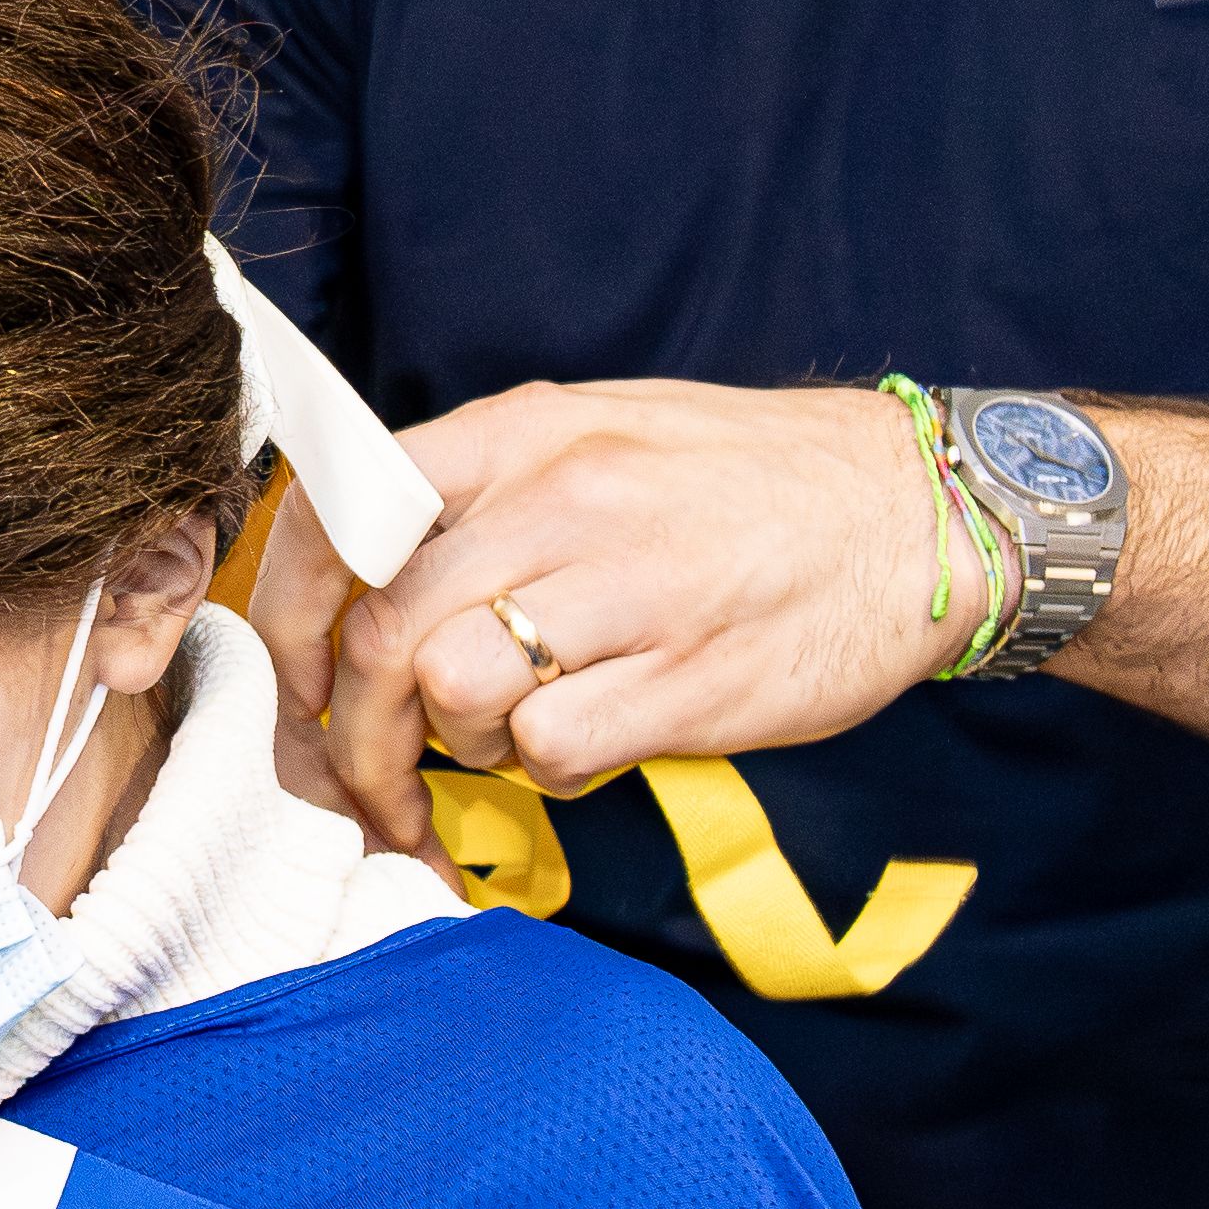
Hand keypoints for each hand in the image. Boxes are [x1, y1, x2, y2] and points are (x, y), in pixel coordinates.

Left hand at [247, 381, 976, 850]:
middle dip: (353, 732)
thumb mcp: (601, 435)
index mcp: (524, 430)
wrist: (919, 511)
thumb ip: (484, 491)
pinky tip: (585, 751)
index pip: (344, 509)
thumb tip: (364, 581)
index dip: (289, 611)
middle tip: (371, 778)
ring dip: (453, 749)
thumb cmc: (746, 485)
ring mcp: (633, 587)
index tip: (301, 678)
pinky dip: (545, 773)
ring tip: (502, 742)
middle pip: (385, 630)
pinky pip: (553, 750)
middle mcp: (565, 497)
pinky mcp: (692, 678)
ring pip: (455, 692)